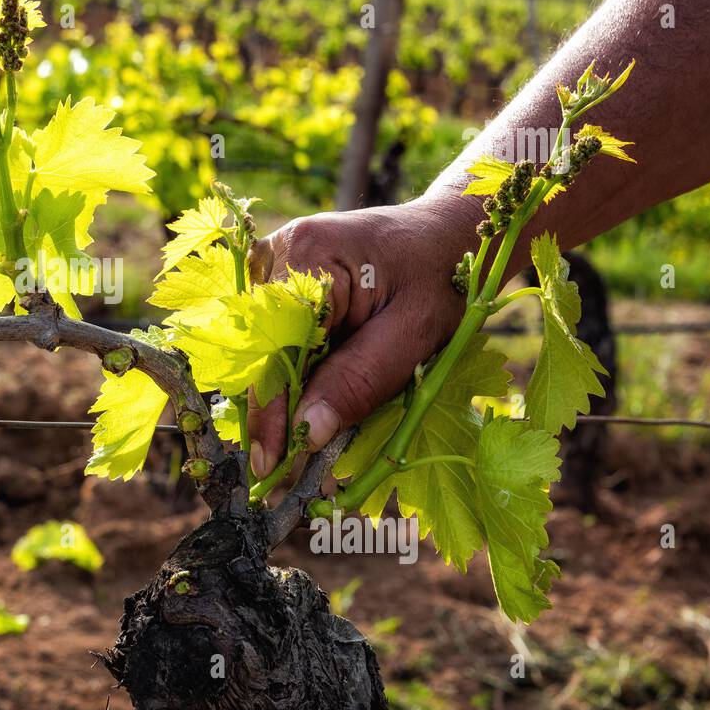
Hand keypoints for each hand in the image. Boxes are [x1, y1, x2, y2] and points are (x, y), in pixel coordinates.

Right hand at [246, 198, 472, 477]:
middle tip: (278, 473)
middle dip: (270, 412)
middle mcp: (278, 254)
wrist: (451, 235)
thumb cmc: (444, 278)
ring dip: (278, 398)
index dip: (269, 412)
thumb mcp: (413, 335)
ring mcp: (275, 264)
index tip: (269, 467)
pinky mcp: (281, 279)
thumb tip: (307, 433)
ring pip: (261, 348)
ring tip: (290, 452)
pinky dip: (288, 376)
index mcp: (308, 257)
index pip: (272, 350)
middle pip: (259, 350)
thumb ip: (359, 380)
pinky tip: (302, 410)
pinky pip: (273, 338)